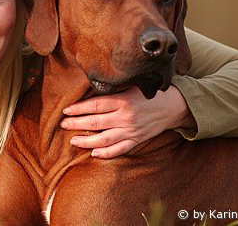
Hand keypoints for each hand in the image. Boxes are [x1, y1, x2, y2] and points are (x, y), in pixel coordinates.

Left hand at [60, 85, 194, 157]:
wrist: (174, 105)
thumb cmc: (150, 92)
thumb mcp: (132, 84)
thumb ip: (114, 89)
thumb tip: (91, 88)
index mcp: (123, 101)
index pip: (95, 105)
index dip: (78, 109)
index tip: (66, 110)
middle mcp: (125, 117)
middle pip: (95, 123)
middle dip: (76, 124)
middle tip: (63, 124)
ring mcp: (131, 131)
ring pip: (104, 140)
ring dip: (86, 141)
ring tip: (72, 140)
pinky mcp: (136, 140)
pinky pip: (119, 150)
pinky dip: (106, 153)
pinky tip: (93, 154)